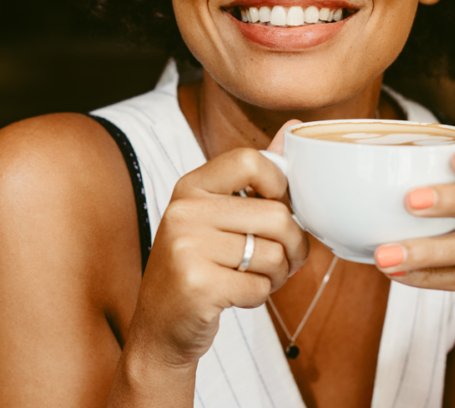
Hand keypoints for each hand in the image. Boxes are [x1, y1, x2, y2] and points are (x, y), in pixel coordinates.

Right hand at [127, 122, 308, 368]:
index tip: (276, 208)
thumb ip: (256, 174)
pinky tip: (237, 296)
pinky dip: (260, 297)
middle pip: (276, 216)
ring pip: (272, 254)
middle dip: (293, 245)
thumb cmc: (199, 266)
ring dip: (277, 275)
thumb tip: (293, 126)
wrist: (160, 327)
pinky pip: (259, 287)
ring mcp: (187, 248)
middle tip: (283, 259)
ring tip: (255, 277)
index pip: (251, 160)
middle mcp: (184, 211)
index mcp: (191, 186)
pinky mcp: (197, 286)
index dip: (280, 186)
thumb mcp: (218, 214)